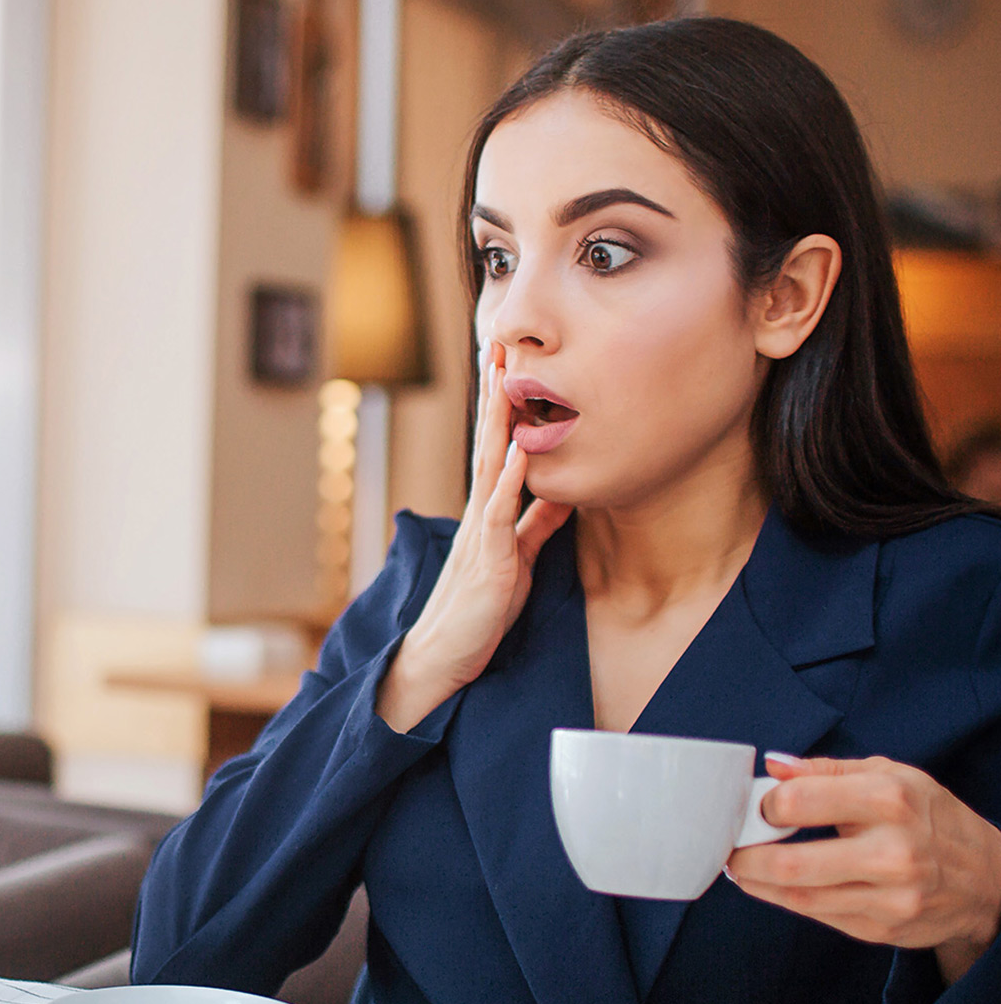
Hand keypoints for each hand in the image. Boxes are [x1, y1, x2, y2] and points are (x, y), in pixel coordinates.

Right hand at [376, 344, 570, 732]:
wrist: (443, 656)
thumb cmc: (479, 613)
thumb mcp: (518, 559)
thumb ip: (537, 525)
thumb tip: (562, 492)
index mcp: (488, 514)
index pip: (497, 450)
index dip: (504, 409)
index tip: (509, 366)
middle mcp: (480, 514)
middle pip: (489, 443)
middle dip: (495, 396)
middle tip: (499, 347)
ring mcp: (480, 533)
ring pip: (490, 465)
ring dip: (498, 421)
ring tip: (505, 379)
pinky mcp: (488, 558)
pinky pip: (500, 511)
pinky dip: (510, 477)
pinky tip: (517, 447)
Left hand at [727, 754, 1000, 983]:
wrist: (988, 879)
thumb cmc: (930, 817)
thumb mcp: (891, 775)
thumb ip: (827, 769)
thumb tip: (773, 765)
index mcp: (890, 801)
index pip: (799, 802)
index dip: (763, 804)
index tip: (754, 805)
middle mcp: (893, 852)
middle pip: (790, 863)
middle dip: (744, 856)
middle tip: (729, 847)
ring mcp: (889, 897)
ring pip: (798, 896)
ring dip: (756, 882)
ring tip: (740, 866)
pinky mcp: (882, 929)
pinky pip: (816, 914)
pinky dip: (783, 899)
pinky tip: (770, 884)